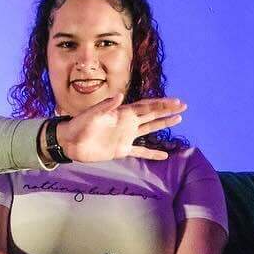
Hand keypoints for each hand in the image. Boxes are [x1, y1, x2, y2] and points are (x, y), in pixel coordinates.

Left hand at [55, 96, 185, 162]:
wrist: (70, 142)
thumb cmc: (79, 125)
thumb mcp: (92, 114)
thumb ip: (106, 106)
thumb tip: (120, 96)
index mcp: (122, 113)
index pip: (146, 107)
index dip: (161, 104)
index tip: (176, 102)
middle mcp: (127, 123)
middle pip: (152, 115)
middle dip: (167, 111)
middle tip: (183, 107)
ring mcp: (125, 136)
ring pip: (149, 130)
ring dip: (162, 125)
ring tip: (178, 120)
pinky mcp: (121, 150)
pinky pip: (140, 152)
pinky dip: (151, 154)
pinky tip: (163, 156)